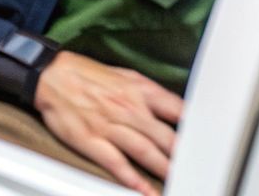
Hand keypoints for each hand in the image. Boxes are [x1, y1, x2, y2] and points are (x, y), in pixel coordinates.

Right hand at [33, 50, 183, 195]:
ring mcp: (110, 126)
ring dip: (163, 169)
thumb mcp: (127, 75)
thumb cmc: (88, 75)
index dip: (195, 128)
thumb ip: (152, 94)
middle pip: (165, 137)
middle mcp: (128, 109)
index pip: (178, 110)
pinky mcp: (91, 140)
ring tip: (177, 182)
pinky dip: (130, 178)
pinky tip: (143, 189)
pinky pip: (115, 162)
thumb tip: (177, 108)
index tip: (207, 142)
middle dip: (183, 156)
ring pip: (144, 151)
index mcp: (140, 91)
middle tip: (197, 170)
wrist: (51, 75)